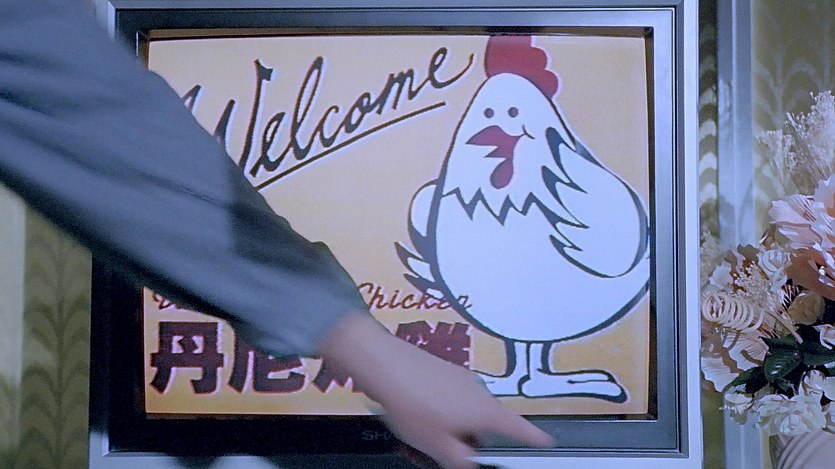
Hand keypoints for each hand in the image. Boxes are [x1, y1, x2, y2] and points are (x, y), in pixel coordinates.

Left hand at [319, 313, 553, 468]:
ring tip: (416, 441)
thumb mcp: (439, 446)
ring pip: (461, 417)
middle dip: (465, 445)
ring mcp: (461, 381)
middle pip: (484, 428)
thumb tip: (472, 462)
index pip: (522, 429)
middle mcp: (480, 393)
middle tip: (438, 456)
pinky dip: (435, 415)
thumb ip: (462, 461)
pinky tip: (412, 420)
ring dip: (445, 432)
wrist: (384, 363)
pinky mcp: (442, 373)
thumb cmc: (414, 404)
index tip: (547, 442)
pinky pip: (447, 402)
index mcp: (488, 412)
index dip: (535, 439)